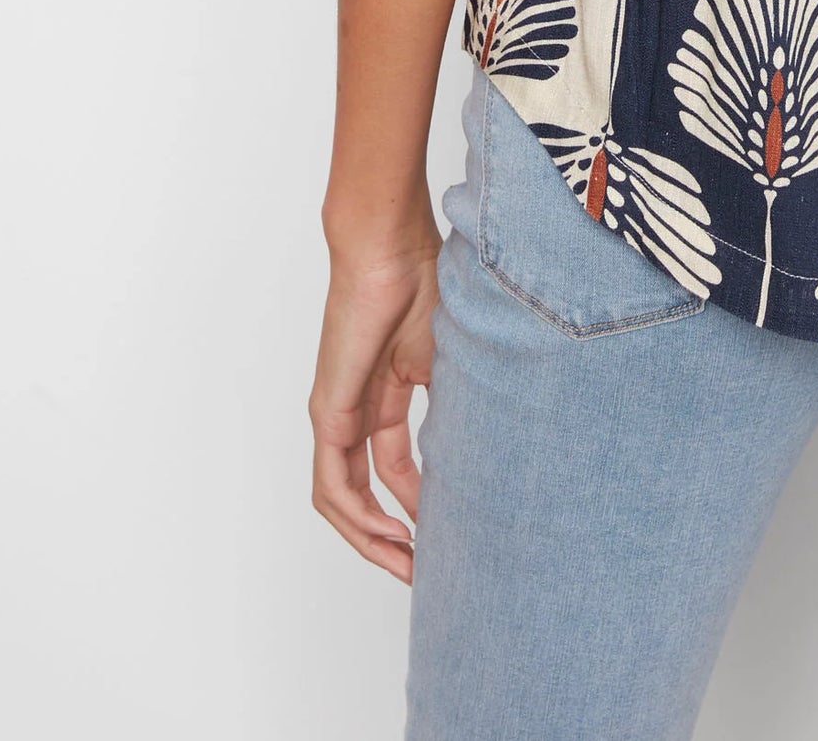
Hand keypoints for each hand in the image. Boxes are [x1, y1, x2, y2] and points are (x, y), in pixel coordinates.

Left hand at [309, 226, 440, 582]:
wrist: (389, 246)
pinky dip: (356, 517)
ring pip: (343, 500)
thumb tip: (490, 447)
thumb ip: (457, 402)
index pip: (394, 468)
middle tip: (425, 571)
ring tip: (408, 566)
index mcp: (383, 394)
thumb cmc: (423, 279)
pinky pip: (332, 484)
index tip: (449, 534)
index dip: (420, 505)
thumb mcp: (451, 356)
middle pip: (365, 493)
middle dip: (393, 538)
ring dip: (372, 540)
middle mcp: (352, 411)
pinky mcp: (327, 412)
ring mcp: (335, 413)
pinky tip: (388, 535)